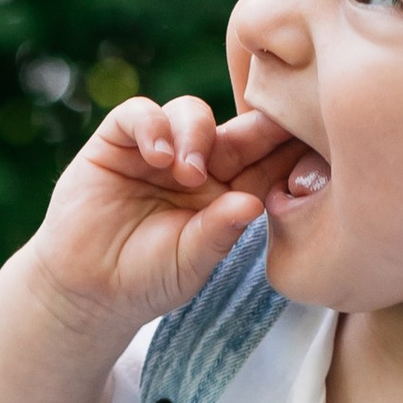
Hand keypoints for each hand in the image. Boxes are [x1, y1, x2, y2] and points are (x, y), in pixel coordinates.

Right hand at [30, 93, 301, 332]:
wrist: (87, 289)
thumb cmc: (147, 280)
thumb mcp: (192, 263)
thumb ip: (219, 232)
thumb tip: (255, 203)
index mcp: (229, 193)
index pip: (265, 162)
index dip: (287, 149)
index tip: (315, 140)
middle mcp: (200, 165)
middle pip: (235, 129)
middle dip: (254, 126)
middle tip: (271, 127)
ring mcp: (160, 149)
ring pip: (191, 114)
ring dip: (196, 135)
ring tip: (188, 173)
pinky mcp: (118, 140)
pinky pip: (140, 114)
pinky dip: (152, 127)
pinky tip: (157, 158)